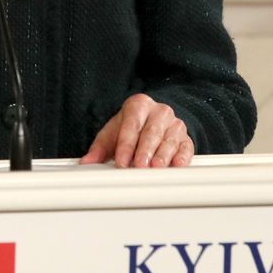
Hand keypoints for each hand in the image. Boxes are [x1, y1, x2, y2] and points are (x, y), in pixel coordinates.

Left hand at [79, 94, 193, 168]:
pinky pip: (186, 147)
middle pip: (152, 132)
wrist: (154, 121)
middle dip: (145, 150)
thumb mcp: (113, 133)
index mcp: (138, 105)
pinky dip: (182, 157)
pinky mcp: (186, 138)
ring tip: (155, 167)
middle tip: (139, 165)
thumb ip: (99, 148)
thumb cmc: (131, 128)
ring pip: (169, 140)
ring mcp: (175, 124)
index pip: (131, 125)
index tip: (121, 161)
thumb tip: (86, 162)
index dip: (126, 145)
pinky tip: (177, 165)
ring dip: (163, 155)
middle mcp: (159, 112)